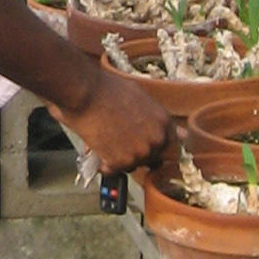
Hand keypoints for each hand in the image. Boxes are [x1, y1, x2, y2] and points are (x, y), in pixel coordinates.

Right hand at [47, 66, 175, 176]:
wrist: (86, 92)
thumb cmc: (107, 88)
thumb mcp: (139, 97)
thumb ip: (153, 117)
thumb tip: (163, 129)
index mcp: (164, 121)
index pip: (172, 146)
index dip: (158, 148)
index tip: (147, 148)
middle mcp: (157, 139)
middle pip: (155, 160)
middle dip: (140, 156)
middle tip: (123, 147)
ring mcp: (140, 152)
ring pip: (133, 166)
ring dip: (120, 159)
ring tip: (105, 141)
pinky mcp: (121, 161)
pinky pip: (113, 170)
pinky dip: (103, 164)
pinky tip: (96, 148)